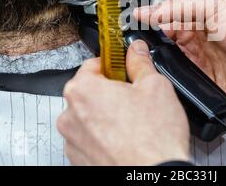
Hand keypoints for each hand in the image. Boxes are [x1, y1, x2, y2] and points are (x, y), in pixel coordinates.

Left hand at [57, 40, 190, 165]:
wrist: (151, 177)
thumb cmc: (153, 139)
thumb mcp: (155, 87)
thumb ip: (141, 63)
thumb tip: (137, 51)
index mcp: (83, 90)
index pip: (93, 63)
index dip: (115, 64)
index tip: (125, 68)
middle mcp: (70, 115)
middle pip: (90, 90)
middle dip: (111, 90)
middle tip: (135, 97)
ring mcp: (72, 140)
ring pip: (90, 116)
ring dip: (107, 114)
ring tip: (134, 122)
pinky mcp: (79, 159)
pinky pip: (90, 138)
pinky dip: (104, 136)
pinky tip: (126, 138)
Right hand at [135, 0, 225, 113]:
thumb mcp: (215, 7)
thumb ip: (181, 7)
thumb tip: (151, 10)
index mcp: (198, 20)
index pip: (164, 19)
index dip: (148, 21)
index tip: (132, 22)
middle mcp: (196, 42)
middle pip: (161, 42)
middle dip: (148, 42)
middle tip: (139, 42)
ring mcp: (198, 65)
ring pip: (166, 64)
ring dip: (159, 62)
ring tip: (153, 58)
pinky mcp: (201, 87)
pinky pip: (179, 85)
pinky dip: (171, 81)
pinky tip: (167, 76)